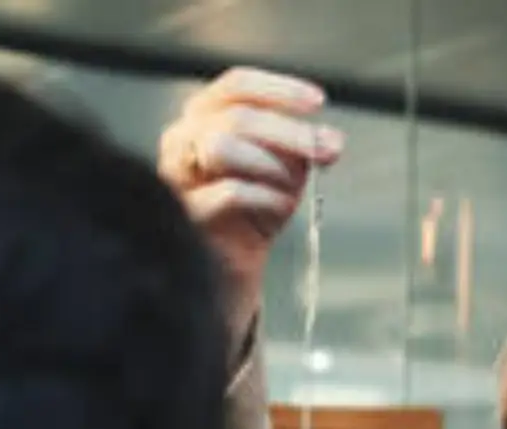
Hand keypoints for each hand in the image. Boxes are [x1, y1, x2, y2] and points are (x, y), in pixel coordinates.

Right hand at [158, 67, 343, 341]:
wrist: (234, 265)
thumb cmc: (256, 207)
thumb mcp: (285, 168)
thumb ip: (303, 148)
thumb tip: (330, 141)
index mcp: (203, 115)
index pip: (237, 85)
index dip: (279, 90)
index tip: (318, 103)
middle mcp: (181, 138)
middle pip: (236, 117)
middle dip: (287, 132)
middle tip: (323, 149)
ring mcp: (175, 176)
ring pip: (220, 145)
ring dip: (268, 163)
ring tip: (291, 187)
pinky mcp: (185, 212)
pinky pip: (228, 192)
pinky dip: (265, 196)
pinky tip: (281, 206)